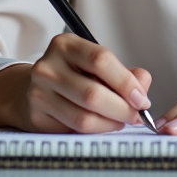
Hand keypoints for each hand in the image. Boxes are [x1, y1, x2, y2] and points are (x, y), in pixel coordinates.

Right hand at [0, 33, 151, 132]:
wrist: (34, 89)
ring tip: (121, 121)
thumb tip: (143, 84)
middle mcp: (47, 66)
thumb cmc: (73, 76)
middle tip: (136, 116)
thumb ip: (125, 73)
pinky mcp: (36, 115)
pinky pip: (73, 130)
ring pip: (84, 117)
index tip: (142, 99)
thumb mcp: (96, 66)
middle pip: (93, 94)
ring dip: (111, 124)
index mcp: (65, 45)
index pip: (101, 60)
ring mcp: (38, 91)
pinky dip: (96, 131)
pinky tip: (103, 125)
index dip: (126, 83)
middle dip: (122, 109)